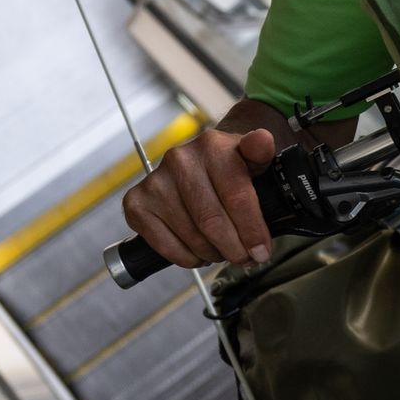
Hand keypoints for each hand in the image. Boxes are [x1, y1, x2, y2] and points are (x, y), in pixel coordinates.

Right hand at [123, 125, 280, 269]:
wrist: (200, 164)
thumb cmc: (231, 167)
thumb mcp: (254, 157)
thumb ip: (261, 149)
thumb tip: (263, 140)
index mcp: (212, 146)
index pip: (237, 197)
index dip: (253, 231)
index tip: (262, 252)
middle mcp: (179, 160)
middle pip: (212, 221)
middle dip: (234, 248)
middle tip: (245, 258)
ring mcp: (154, 183)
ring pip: (191, 237)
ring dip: (213, 253)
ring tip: (223, 250)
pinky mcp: (136, 204)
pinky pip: (166, 246)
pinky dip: (188, 258)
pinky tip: (200, 252)